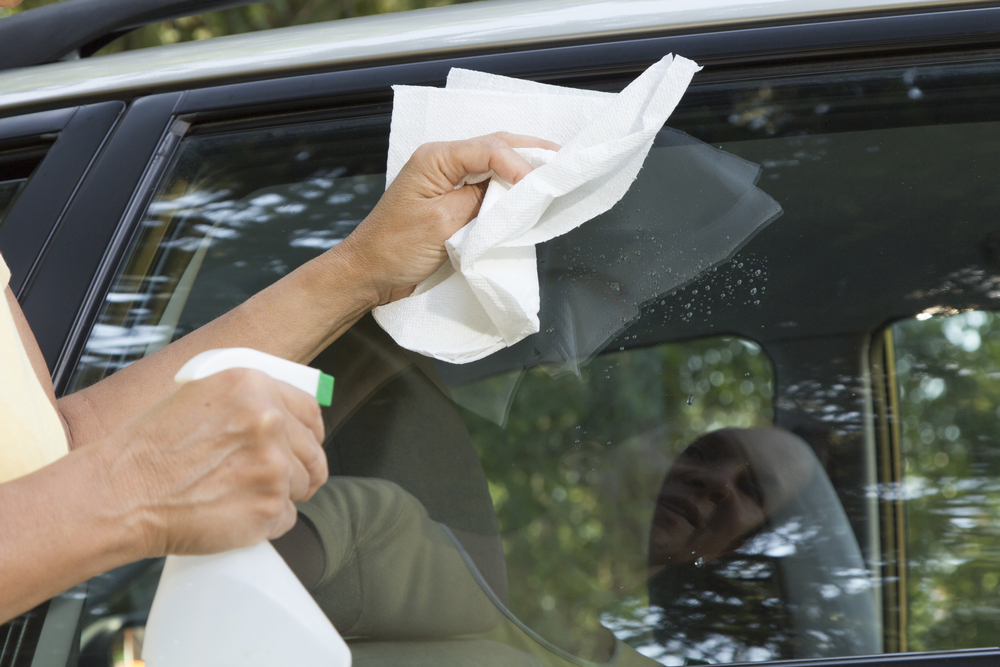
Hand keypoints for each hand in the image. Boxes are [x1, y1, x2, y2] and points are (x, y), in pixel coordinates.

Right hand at [92, 368, 327, 556]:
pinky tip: (233, 513)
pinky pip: (286, 518)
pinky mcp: (269, 507)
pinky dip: (265, 522)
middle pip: (313, 452)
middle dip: (301, 469)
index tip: (308, 444)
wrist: (119, 495)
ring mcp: (273, 466)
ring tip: (238, 496)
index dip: (311, 432)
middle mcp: (269, 422)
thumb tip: (284, 415)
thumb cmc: (149, 451)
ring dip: (279, 495)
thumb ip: (247, 401)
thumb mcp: (199, 397)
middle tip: (277, 480)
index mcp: (253, 386)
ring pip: (302, 486)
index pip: (310, 410)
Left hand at [338, 131, 560, 304]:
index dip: (519, 163)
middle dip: (529, 152)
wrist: (368, 274)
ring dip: (521, 166)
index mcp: (435, 158)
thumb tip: (509, 189)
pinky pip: (485, 185)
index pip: (489, 149)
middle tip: (562, 159)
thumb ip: (478, 200)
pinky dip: (508, 186)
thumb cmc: (394, 249)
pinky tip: (525, 192)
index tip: (538, 185)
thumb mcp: (442, 223)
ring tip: (551, 171)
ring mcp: (445, 181)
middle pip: (494, 146)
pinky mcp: (449, 201)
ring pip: (492, 163)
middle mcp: (441, 162)